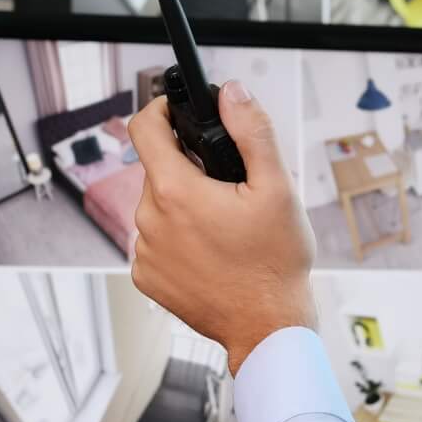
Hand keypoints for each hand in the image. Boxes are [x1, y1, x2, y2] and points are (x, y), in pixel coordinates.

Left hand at [127, 81, 316, 372]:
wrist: (267, 327)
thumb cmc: (275, 263)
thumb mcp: (277, 188)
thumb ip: (252, 131)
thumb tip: (233, 93)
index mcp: (175, 192)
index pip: (144, 128)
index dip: (161, 110)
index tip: (177, 112)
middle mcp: (149, 220)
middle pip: (159, 170)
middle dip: (189, 168)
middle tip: (228, 188)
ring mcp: (145, 252)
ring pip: (158, 206)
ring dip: (184, 204)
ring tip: (225, 226)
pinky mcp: (146, 278)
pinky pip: (156, 241)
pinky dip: (178, 238)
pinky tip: (211, 251)